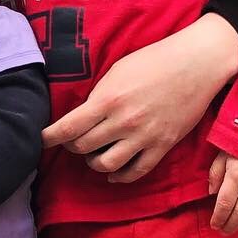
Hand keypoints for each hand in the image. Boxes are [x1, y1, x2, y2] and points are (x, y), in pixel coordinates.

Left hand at [42, 13, 237, 182]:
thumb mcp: (117, 71)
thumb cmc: (155, 61)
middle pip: (83, 147)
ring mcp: (143, 137)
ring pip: (106, 165)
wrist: (196, 64)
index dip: (49, 137)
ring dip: (93, 163)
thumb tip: (82, 114)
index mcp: (108, 100)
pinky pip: (136, 171)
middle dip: (71, 146)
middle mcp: (123, 122)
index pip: (68, 128)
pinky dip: (120, 177)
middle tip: (71, 141)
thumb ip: (99, 96)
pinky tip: (113, 174)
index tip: (41, 139)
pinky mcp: (162, 146)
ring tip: (93, 156)